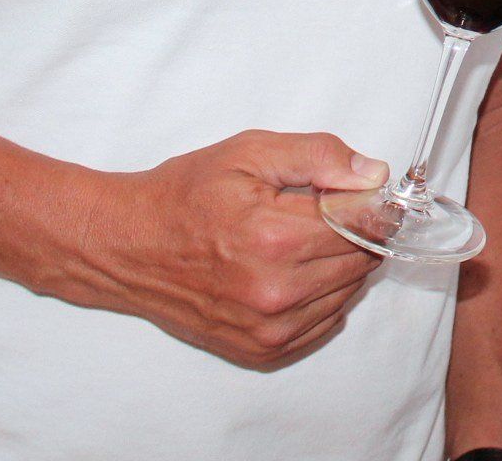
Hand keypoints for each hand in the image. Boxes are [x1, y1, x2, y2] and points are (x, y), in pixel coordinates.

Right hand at [56, 129, 390, 368]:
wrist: (128, 245)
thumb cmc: (186, 193)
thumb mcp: (249, 152)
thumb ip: (318, 156)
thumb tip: (372, 174)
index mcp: (276, 236)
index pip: (365, 224)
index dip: (374, 204)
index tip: (369, 194)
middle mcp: (276, 291)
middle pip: (361, 260)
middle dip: (357, 232)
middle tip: (328, 211)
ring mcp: (268, 328)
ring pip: (347, 294)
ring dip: (340, 266)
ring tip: (303, 240)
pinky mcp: (260, 350)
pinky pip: (324, 324)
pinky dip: (323, 298)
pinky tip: (294, 272)